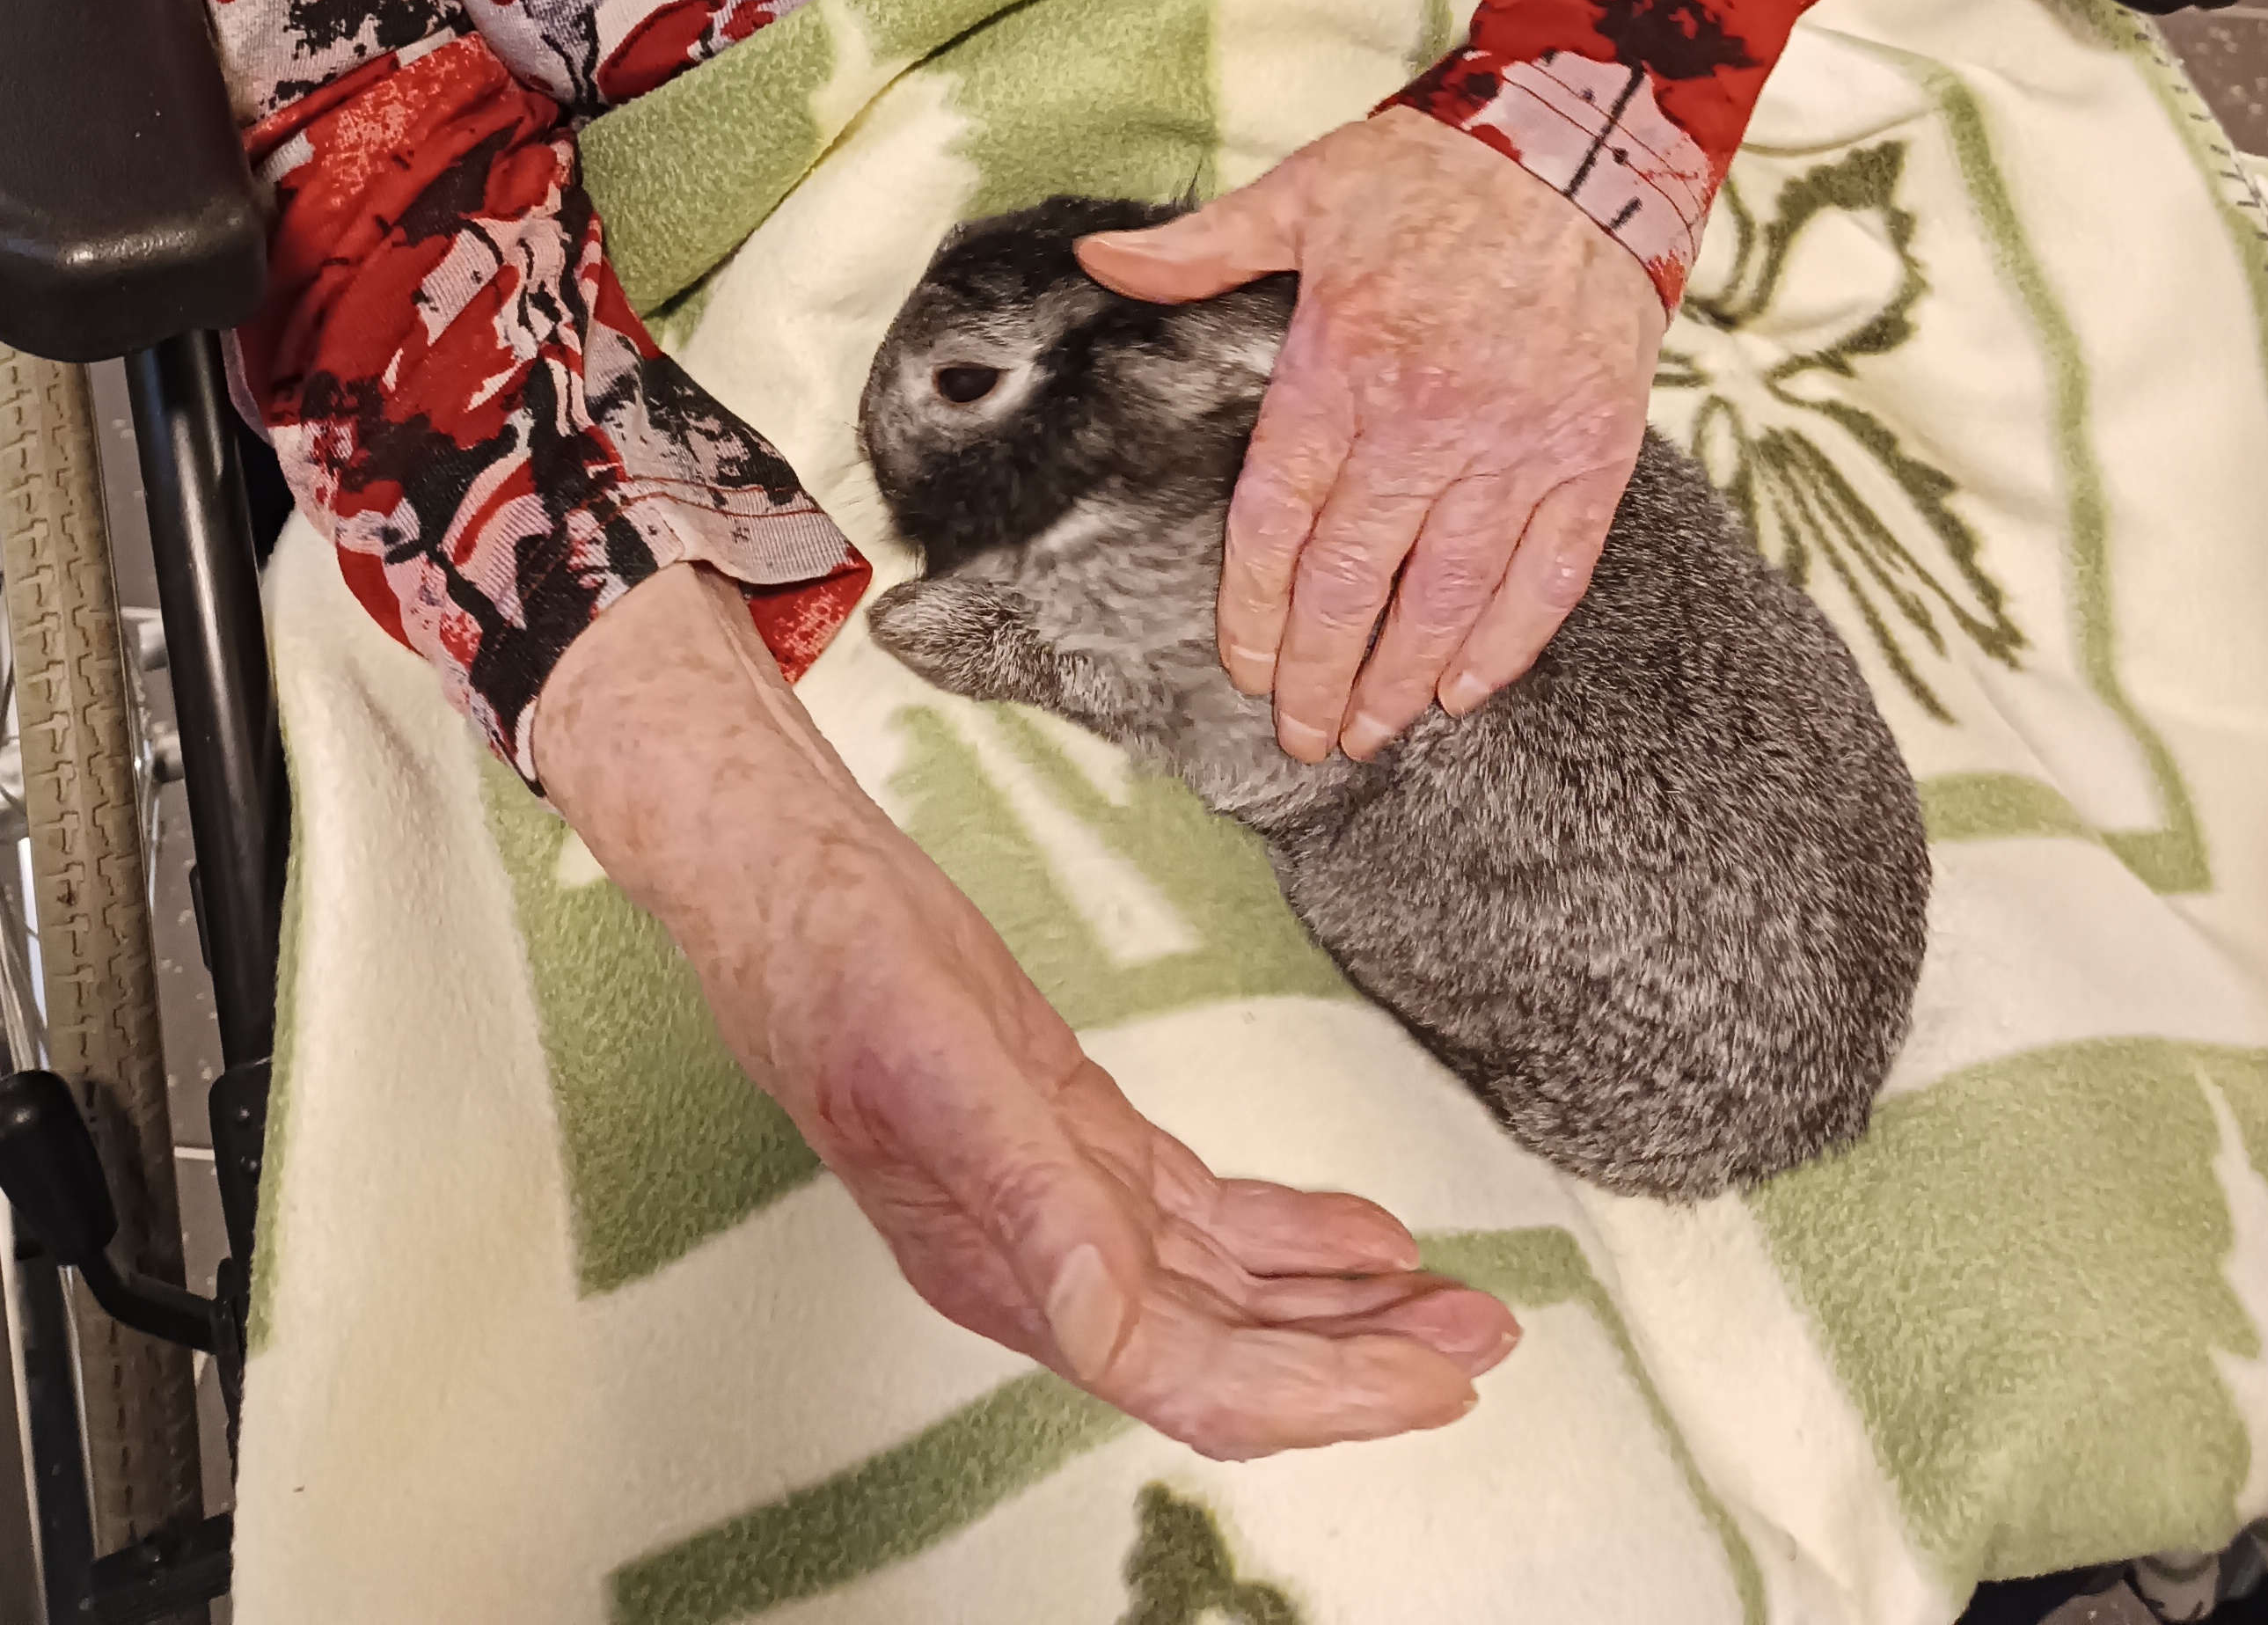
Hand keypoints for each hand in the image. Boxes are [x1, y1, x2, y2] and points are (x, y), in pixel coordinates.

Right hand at [535, 566, 1515, 1454]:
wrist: (784, 878)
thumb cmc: (831, 964)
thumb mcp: (939, 1066)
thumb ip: (1029, 1202)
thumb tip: (1108, 1333)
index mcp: (1008, 1267)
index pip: (1191, 1373)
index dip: (1321, 1389)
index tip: (1430, 1379)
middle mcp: (1041, 1257)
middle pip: (1227, 1349)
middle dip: (1361, 1358)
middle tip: (1482, 1340)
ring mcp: (1058, 1200)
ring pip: (1226, 1289)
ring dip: (1343, 1303)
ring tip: (1454, 1300)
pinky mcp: (1072, 1136)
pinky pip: (1203, 1217)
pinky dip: (1291, 1233)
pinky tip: (1363, 1236)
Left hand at [1076, 109, 1664, 765]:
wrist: (1587, 138)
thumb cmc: (1438, 167)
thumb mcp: (1306, 192)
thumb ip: (1204, 247)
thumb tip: (1099, 259)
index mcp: (1344, 364)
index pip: (1281, 519)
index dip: (1255, 607)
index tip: (1243, 666)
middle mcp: (1429, 421)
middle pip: (1355, 579)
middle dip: (1320, 671)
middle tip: (1301, 735)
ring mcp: (1517, 443)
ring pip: (1449, 593)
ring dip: (1403, 676)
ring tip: (1370, 731)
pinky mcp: (1591, 451)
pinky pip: (1550, 570)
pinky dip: (1509, 640)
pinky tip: (1468, 687)